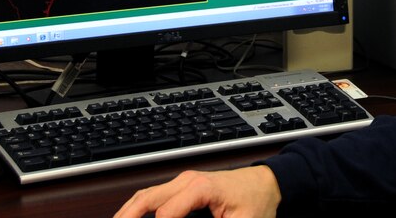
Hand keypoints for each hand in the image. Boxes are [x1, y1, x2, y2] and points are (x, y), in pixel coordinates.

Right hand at [113, 165, 281, 217]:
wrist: (267, 183)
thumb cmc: (257, 202)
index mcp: (202, 187)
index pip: (167, 212)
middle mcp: (188, 180)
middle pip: (147, 199)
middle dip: (128, 217)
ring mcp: (183, 180)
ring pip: (145, 195)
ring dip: (128, 212)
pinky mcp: (183, 185)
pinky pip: (153, 194)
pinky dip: (138, 207)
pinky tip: (130, 217)